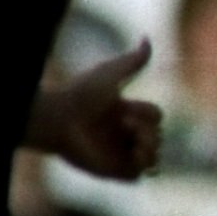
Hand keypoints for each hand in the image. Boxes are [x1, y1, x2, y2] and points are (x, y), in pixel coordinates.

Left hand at [33, 39, 164, 181]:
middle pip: (158, 138)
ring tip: (136, 144)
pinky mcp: (110, 171)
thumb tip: (147, 38)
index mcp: (124, 114)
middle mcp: (122, 135)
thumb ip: (132, 59)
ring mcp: (117, 153)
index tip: (127, 108)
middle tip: (127, 126)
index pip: (155, 117)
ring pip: (153, 159)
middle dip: (151, 133)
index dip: (148, 113)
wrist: (58, 116)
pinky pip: (137, 177)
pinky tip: (132, 154)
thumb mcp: (111, 72)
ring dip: (151, 150)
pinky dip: (140, 167)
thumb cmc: (81, 93)